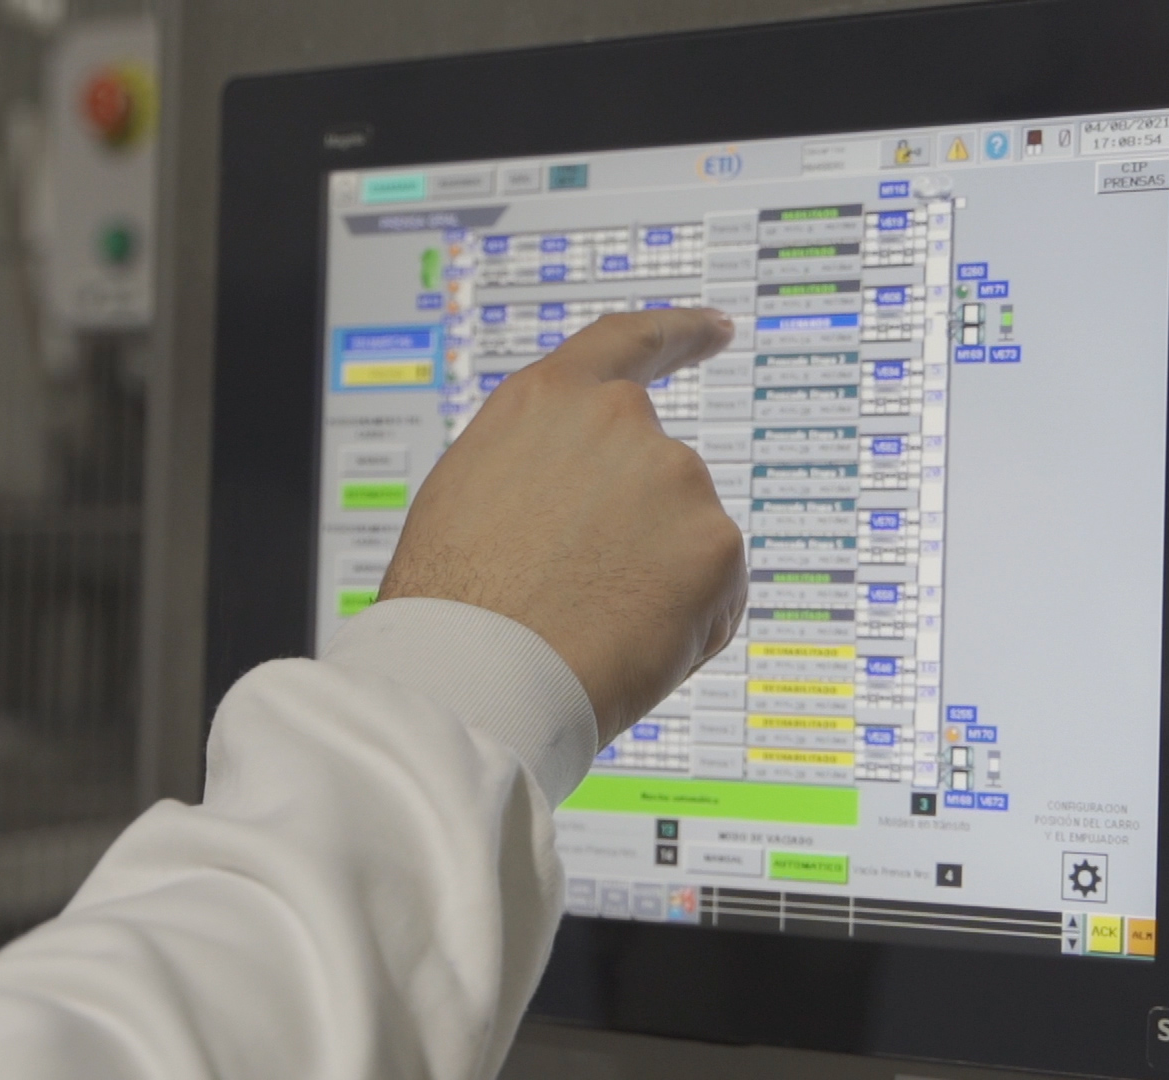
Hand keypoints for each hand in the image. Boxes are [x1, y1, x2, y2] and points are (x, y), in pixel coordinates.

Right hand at [378, 309, 747, 743]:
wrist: (472, 673)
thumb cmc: (451, 601)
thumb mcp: (471, 492)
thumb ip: (540, 464)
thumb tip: (579, 489)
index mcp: (549, 400)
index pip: (629, 343)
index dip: (680, 333)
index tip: (717, 330)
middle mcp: (622, 421)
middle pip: (655, 475)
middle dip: (636, 532)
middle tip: (584, 594)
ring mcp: (676, 479)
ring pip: (685, 540)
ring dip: (653, 582)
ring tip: (582, 625)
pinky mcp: (718, 546)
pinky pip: (714, 595)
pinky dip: (683, 627)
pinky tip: (623, 645)